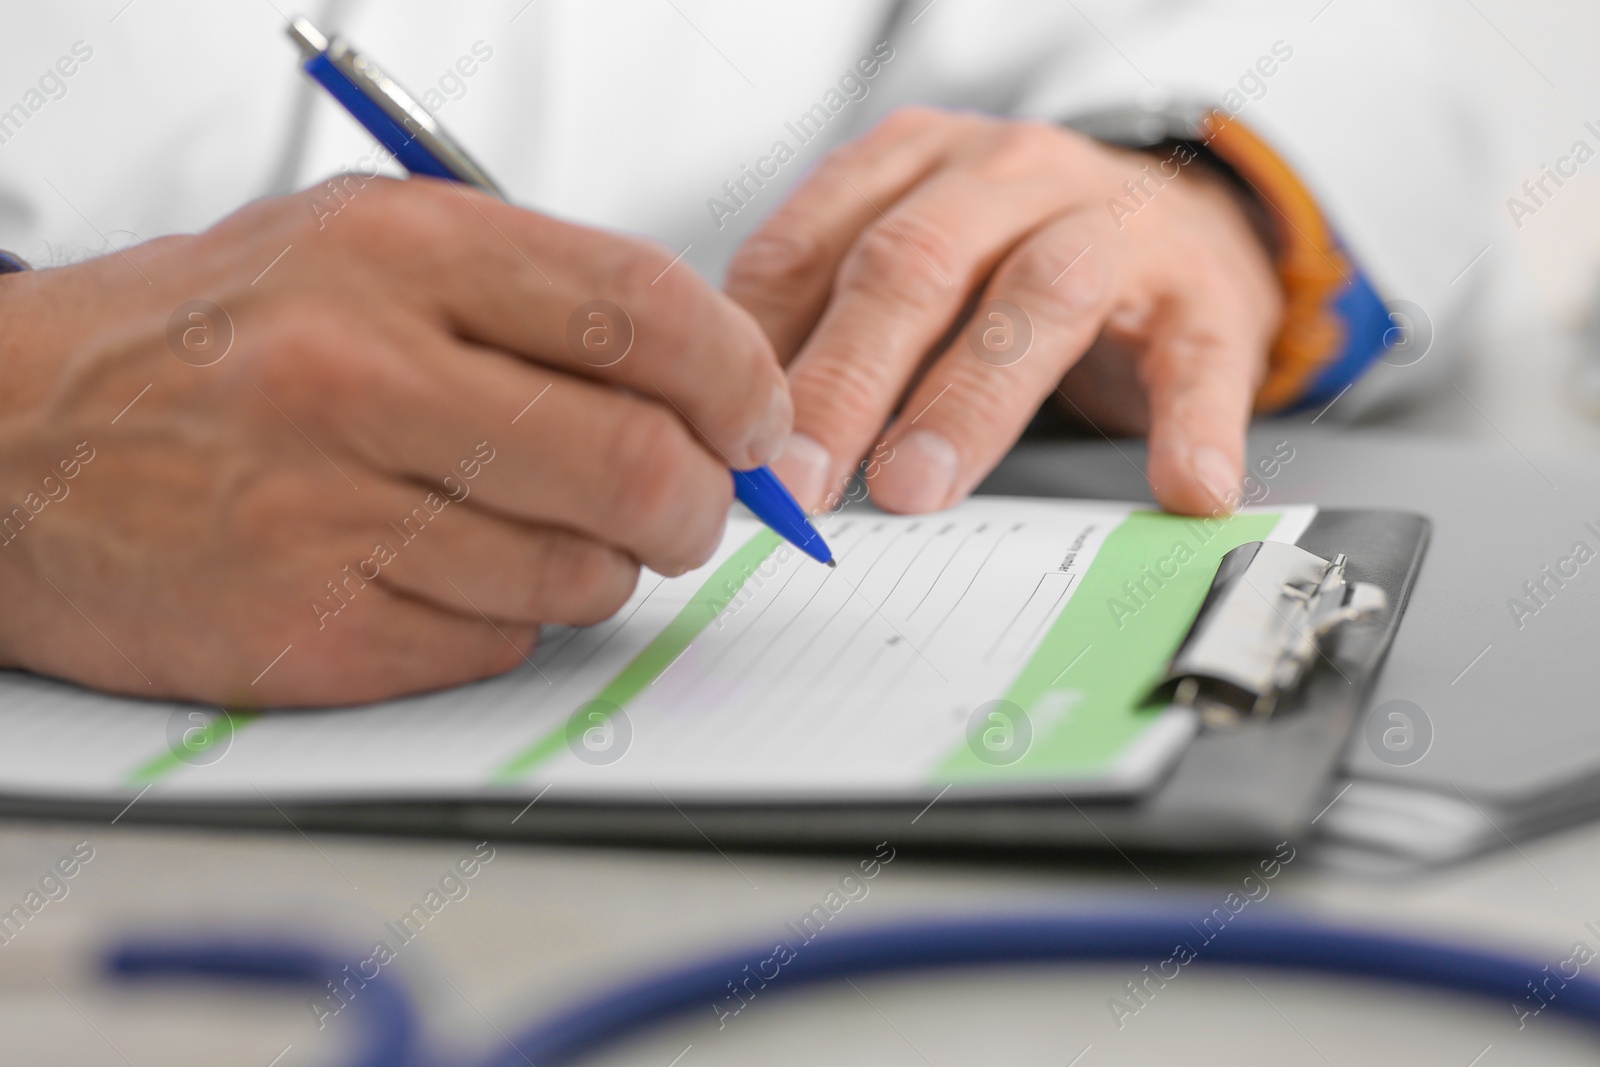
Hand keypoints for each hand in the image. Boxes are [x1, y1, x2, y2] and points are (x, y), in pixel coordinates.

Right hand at [0, 178, 787, 704]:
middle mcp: (366, 373)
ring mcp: (333, 511)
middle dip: (701, 501)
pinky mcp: (311, 630)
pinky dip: (505, 616)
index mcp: (398, 252)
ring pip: (585, 572)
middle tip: (688, 503)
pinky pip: (500, 641)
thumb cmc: (207, 344)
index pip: (644, 311)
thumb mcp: (365, 250)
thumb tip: (713, 383)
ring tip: (527, 525)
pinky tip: (439, 571)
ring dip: (597, 563)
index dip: (740, 378)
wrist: (9, 445)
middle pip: (644, 463)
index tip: (756, 418)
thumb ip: (540, 301)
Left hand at [725, 107, 1282, 515]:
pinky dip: (1190, 424)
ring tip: (917, 487)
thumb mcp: (914, 260)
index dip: (767, 346)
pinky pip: (1196, 357)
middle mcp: (1008, 175)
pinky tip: (1180, 488)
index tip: (730, 441)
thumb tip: (741, 437)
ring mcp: (1113, 225)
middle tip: (801, 478)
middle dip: (847, 378)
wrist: (1184, 223)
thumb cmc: (1018, 258)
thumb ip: (833, 322)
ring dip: (969, 401)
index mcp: (916, 164)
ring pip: (1038, 296)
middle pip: (914, 264)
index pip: (816, 243)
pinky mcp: (1202, 293)